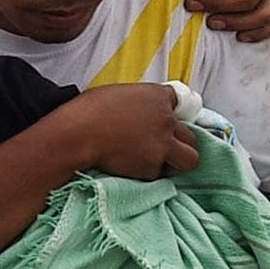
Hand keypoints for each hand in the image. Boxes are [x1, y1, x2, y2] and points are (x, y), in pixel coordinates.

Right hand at [53, 82, 201, 181]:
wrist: (78, 135)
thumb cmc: (87, 111)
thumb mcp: (116, 95)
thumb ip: (135, 103)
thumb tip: (135, 113)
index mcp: (156, 96)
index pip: (178, 101)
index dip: (171, 113)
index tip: (164, 122)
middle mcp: (166, 119)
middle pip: (191, 136)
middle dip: (181, 143)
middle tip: (166, 148)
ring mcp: (163, 145)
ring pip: (189, 159)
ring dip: (177, 162)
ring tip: (160, 164)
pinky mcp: (152, 167)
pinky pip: (160, 174)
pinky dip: (150, 173)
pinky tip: (134, 168)